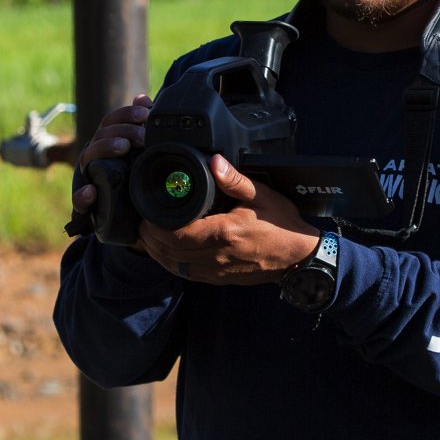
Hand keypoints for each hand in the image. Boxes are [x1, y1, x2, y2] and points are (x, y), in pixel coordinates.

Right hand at [71, 94, 151, 213]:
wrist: (124, 212)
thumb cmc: (129, 174)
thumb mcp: (138, 150)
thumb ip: (139, 124)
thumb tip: (142, 97)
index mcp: (106, 141)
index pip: (111, 121)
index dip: (127, 114)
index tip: (144, 114)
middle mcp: (94, 155)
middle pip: (102, 135)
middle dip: (123, 131)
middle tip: (143, 137)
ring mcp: (88, 176)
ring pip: (89, 157)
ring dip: (105, 148)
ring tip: (123, 148)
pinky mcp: (85, 203)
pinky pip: (79, 199)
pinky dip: (82, 196)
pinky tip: (91, 192)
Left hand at [139, 155, 322, 285]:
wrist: (299, 257)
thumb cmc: (282, 224)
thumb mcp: (261, 195)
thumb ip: (234, 179)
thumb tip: (213, 161)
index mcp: (223, 232)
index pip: (177, 234)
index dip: (154, 227)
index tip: (145, 214)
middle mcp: (216, 255)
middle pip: (169, 252)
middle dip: (149, 238)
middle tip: (140, 223)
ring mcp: (216, 270)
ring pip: (174, 266)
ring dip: (157, 253)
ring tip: (147, 236)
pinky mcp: (219, 278)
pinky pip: (187, 274)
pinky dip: (171, 264)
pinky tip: (166, 253)